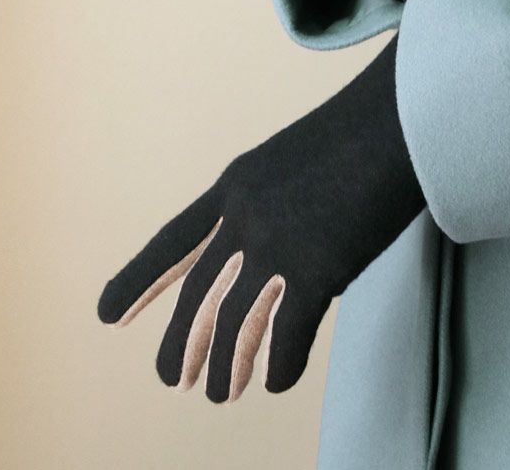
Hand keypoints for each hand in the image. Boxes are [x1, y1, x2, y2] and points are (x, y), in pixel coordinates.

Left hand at [98, 36, 424, 401]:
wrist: (401, 114)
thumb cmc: (363, 130)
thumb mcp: (299, 158)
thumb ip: (279, 202)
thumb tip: (284, 253)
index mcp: (237, 184)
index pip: (174, 240)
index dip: (140, 280)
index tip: (108, 314)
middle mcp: (245, 216)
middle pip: (199, 294)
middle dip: (181, 342)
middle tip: (172, 378)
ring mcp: (278, 243)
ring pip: (235, 323)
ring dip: (225, 366)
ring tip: (220, 395)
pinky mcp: (319, 267)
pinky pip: (288, 336)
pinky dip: (280, 366)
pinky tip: (276, 382)